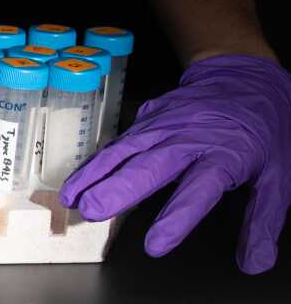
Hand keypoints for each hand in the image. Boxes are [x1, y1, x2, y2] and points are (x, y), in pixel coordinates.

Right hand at [59, 55, 290, 273]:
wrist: (246, 78)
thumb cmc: (265, 129)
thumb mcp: (280, 177)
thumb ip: (264, 221)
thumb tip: (253, 263)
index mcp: (225, 155)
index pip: (198, 190)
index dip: (175, 217)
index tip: (155, 245)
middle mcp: (188, 138)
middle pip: (148, 165)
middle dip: (117, 188)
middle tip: (92, 211)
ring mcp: (164, 123)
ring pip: (125, 149)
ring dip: (95, 173)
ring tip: (71, 197)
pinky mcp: (149, 115)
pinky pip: (121, 139)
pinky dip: (98, 158)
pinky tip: (81, 176)